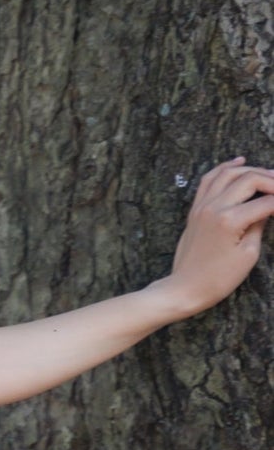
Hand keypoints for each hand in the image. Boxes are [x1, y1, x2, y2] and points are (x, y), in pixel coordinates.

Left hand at [164, 159, 273, 315]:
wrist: (186, 287)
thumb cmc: (219, 278)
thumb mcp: (248, 255)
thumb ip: (259, 225)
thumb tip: (268, 208)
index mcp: (230, 221)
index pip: (266, 202)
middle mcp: (214, 207)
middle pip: (248, 179)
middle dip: (271, 180)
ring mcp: (202, 205)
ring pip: (228, 173)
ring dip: (251, 170)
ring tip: (270, 174)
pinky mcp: (195, 208)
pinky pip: (209, 179)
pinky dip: (225, 167)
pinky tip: (239, 161)